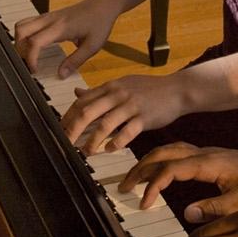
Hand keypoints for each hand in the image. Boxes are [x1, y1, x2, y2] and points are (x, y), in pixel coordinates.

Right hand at [14, 0, 115, 77]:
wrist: (102, 4)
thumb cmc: (99, 22)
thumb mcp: (92, 46)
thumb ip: (75, 61)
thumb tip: (61, 75)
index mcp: (60, 28)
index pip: (35, 42)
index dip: (30, 58)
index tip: (35, 70)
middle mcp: (50, 20)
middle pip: (21, 30)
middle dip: (19, 49)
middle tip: (29, 63)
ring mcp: (47, 17)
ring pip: (22, 25)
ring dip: (20, 41)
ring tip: (29, 56)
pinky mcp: (48, 17)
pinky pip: (28, 24)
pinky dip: (25, 36)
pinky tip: (34, 47)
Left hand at [60, 73, 188, 154]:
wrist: (177, 89)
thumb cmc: (149, 89)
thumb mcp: (122, 84)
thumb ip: (99, 91)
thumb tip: (76, 92)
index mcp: (110, 87)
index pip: (82, 101)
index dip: (68, 116)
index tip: (59, 130)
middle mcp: (117, 94)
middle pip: (88, 111)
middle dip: (73, 129)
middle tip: (64, 144)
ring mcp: (131, 105)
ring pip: (106, 123)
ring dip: (93, 140)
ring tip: (86, 152)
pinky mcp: (145, 117)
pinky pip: (128, 131)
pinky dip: (117, 142)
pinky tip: (111, 150)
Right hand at [121, 143, 237, 222]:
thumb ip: (219, 209)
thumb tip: (188, 214)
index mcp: (210, 163)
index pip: (173, 168)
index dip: (155, 184)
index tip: (144, 203)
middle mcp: (201, 154)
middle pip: (162, 153)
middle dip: (140, 169)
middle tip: (124, 188)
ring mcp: (199, 153)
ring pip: (165, 150)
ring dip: (145, 164)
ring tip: (129, 182)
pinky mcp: (199, 157)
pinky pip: (171, 154)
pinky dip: (155, 162)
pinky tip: (149, 176)